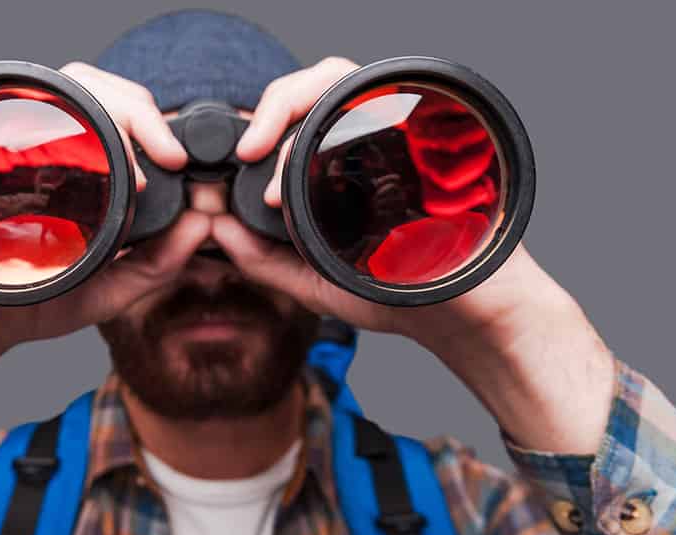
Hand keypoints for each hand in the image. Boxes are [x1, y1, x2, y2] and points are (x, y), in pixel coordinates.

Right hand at [0, 63, 209, 409]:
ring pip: (71, 85)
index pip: (118, 113)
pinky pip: (33, 107)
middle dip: (140, 111)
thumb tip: (203, 223)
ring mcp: (17, 143)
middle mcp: (48, 147)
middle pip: (96, 86)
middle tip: (170, 155)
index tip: (180, 160)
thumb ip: (160, 262)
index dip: (154, 124)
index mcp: (78, 170)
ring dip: (115, 111)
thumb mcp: (114, 288)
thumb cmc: (38, 301)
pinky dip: (71, 118)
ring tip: (142, 164)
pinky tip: (101, 158)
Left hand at [219, 57, 616, 454]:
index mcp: (340, 163)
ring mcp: (401, 132)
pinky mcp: (429, 134)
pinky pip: (388, 95)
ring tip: (272, 152)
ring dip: (300, 106)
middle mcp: (369, 138)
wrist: (461, 314)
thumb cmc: (393, 295)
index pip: (295, 115)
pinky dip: (349, 106)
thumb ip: (263, 259)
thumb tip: (215, 229)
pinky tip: (325, 143)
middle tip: (248, 151)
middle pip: (316, 84)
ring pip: (345, 80)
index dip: (259, 124)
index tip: (234, 162)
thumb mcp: (312, 280)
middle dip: (273, 107)